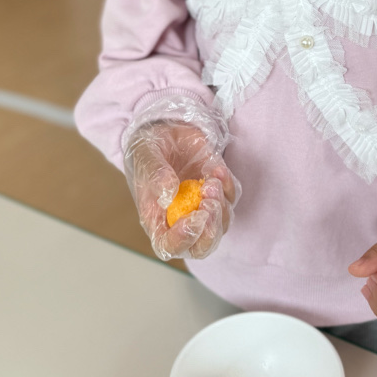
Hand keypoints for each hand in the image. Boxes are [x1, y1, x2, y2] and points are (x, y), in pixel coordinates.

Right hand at [125, 121, 240, 261]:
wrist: (165, 130)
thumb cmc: (149, 151)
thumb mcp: (146, 157)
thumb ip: (155, 175)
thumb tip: (168, 195)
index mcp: (157, 219)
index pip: (169, 246)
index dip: (183, 240)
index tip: (194, 218)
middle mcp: (181, 219)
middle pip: (202, 245)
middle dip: (211, 231)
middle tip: (210, 203)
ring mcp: (202, 206)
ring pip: (221, 224)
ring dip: (222, 207)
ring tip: (212, 180)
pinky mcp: (217, 190)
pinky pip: (231, 198)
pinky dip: (229, 187)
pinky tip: (218, 170)